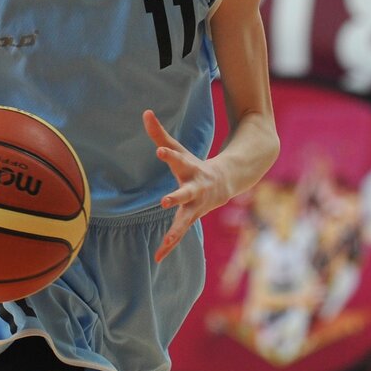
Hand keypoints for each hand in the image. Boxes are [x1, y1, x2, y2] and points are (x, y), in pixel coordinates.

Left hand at [143, 110, 232, 263]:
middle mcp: (194, 188)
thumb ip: (159, 133)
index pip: (177, 158)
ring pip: (185, 220)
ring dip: (175, 231)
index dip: (169, 154)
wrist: (225, 183)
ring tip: (165, 243)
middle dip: (176, 197)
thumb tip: (145, 112)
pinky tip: (158, 258)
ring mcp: (195, 206)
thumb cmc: (194, 165)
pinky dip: (169, 245)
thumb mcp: (179, 149)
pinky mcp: (191, 218)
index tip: (159, 150)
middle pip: (185, 192)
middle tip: (165, 201)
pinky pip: (179, 234)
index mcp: (189, 168)